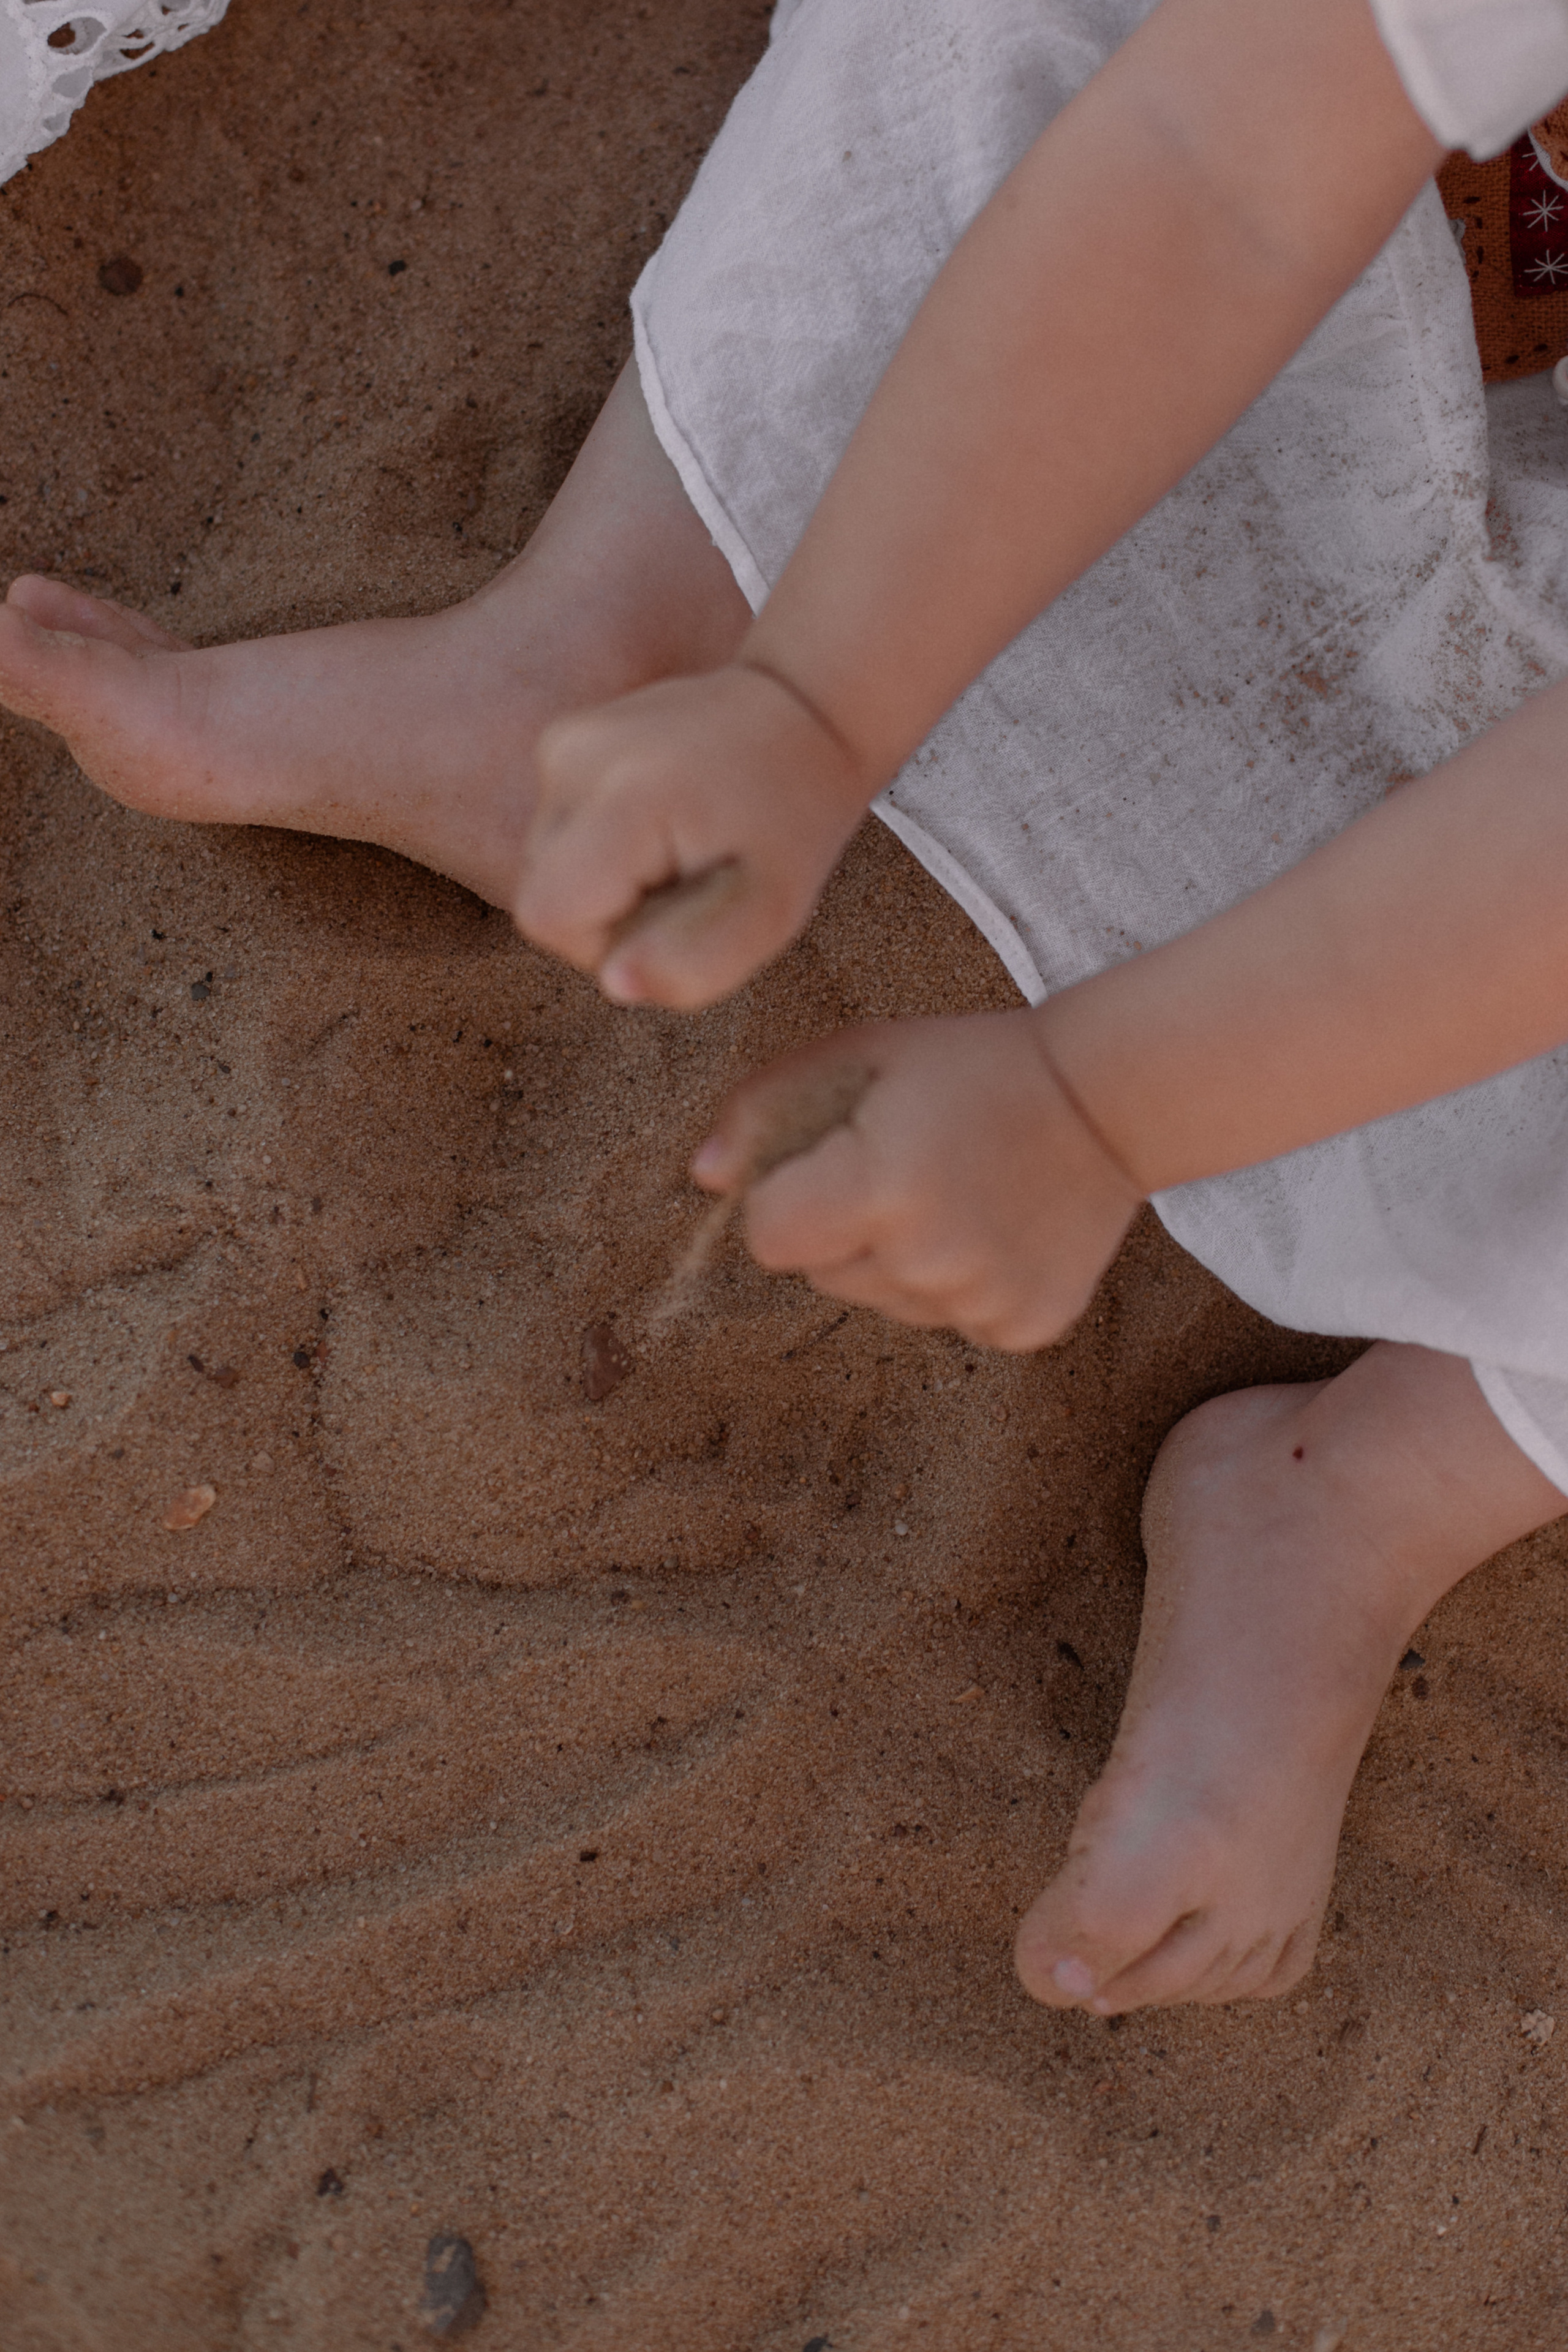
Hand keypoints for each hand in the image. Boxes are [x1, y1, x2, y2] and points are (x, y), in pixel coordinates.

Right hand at [515, 664, 868, 1009]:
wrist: (803, 711)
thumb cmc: (793, 821)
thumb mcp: (771, 913)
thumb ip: (696, 965)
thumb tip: (615, 985)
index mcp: (623, 799)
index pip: (549, 918)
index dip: (603, 944)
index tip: (674, 911)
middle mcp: (573, 757)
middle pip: (543, 897)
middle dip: (610, 914)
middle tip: (687, 878)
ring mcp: (562, 741)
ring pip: (548, 867)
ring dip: (609, 881)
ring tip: (679, 844)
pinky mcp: (563, 739)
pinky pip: (560, 831)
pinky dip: (605, 846)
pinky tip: (661, 821)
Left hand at [692, 1011, 1143, 1349]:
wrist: (1106, 1100)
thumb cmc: (970, 1066)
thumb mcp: (862, 1056)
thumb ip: (765, 1108)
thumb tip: (705, 1176)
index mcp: (877, 1191)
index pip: (768, 1238)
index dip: (787, 1198)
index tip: (830, 1162)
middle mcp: (926, 1261)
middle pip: (821, 1275)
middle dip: (842, 1228)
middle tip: (906, 1167)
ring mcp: (979, 1303)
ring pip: (882, 1302)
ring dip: (896, 1259)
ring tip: (954, 1194)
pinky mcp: (1022, 1328)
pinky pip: (947, 1321)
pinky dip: (957, 1284)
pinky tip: (994, 1226)